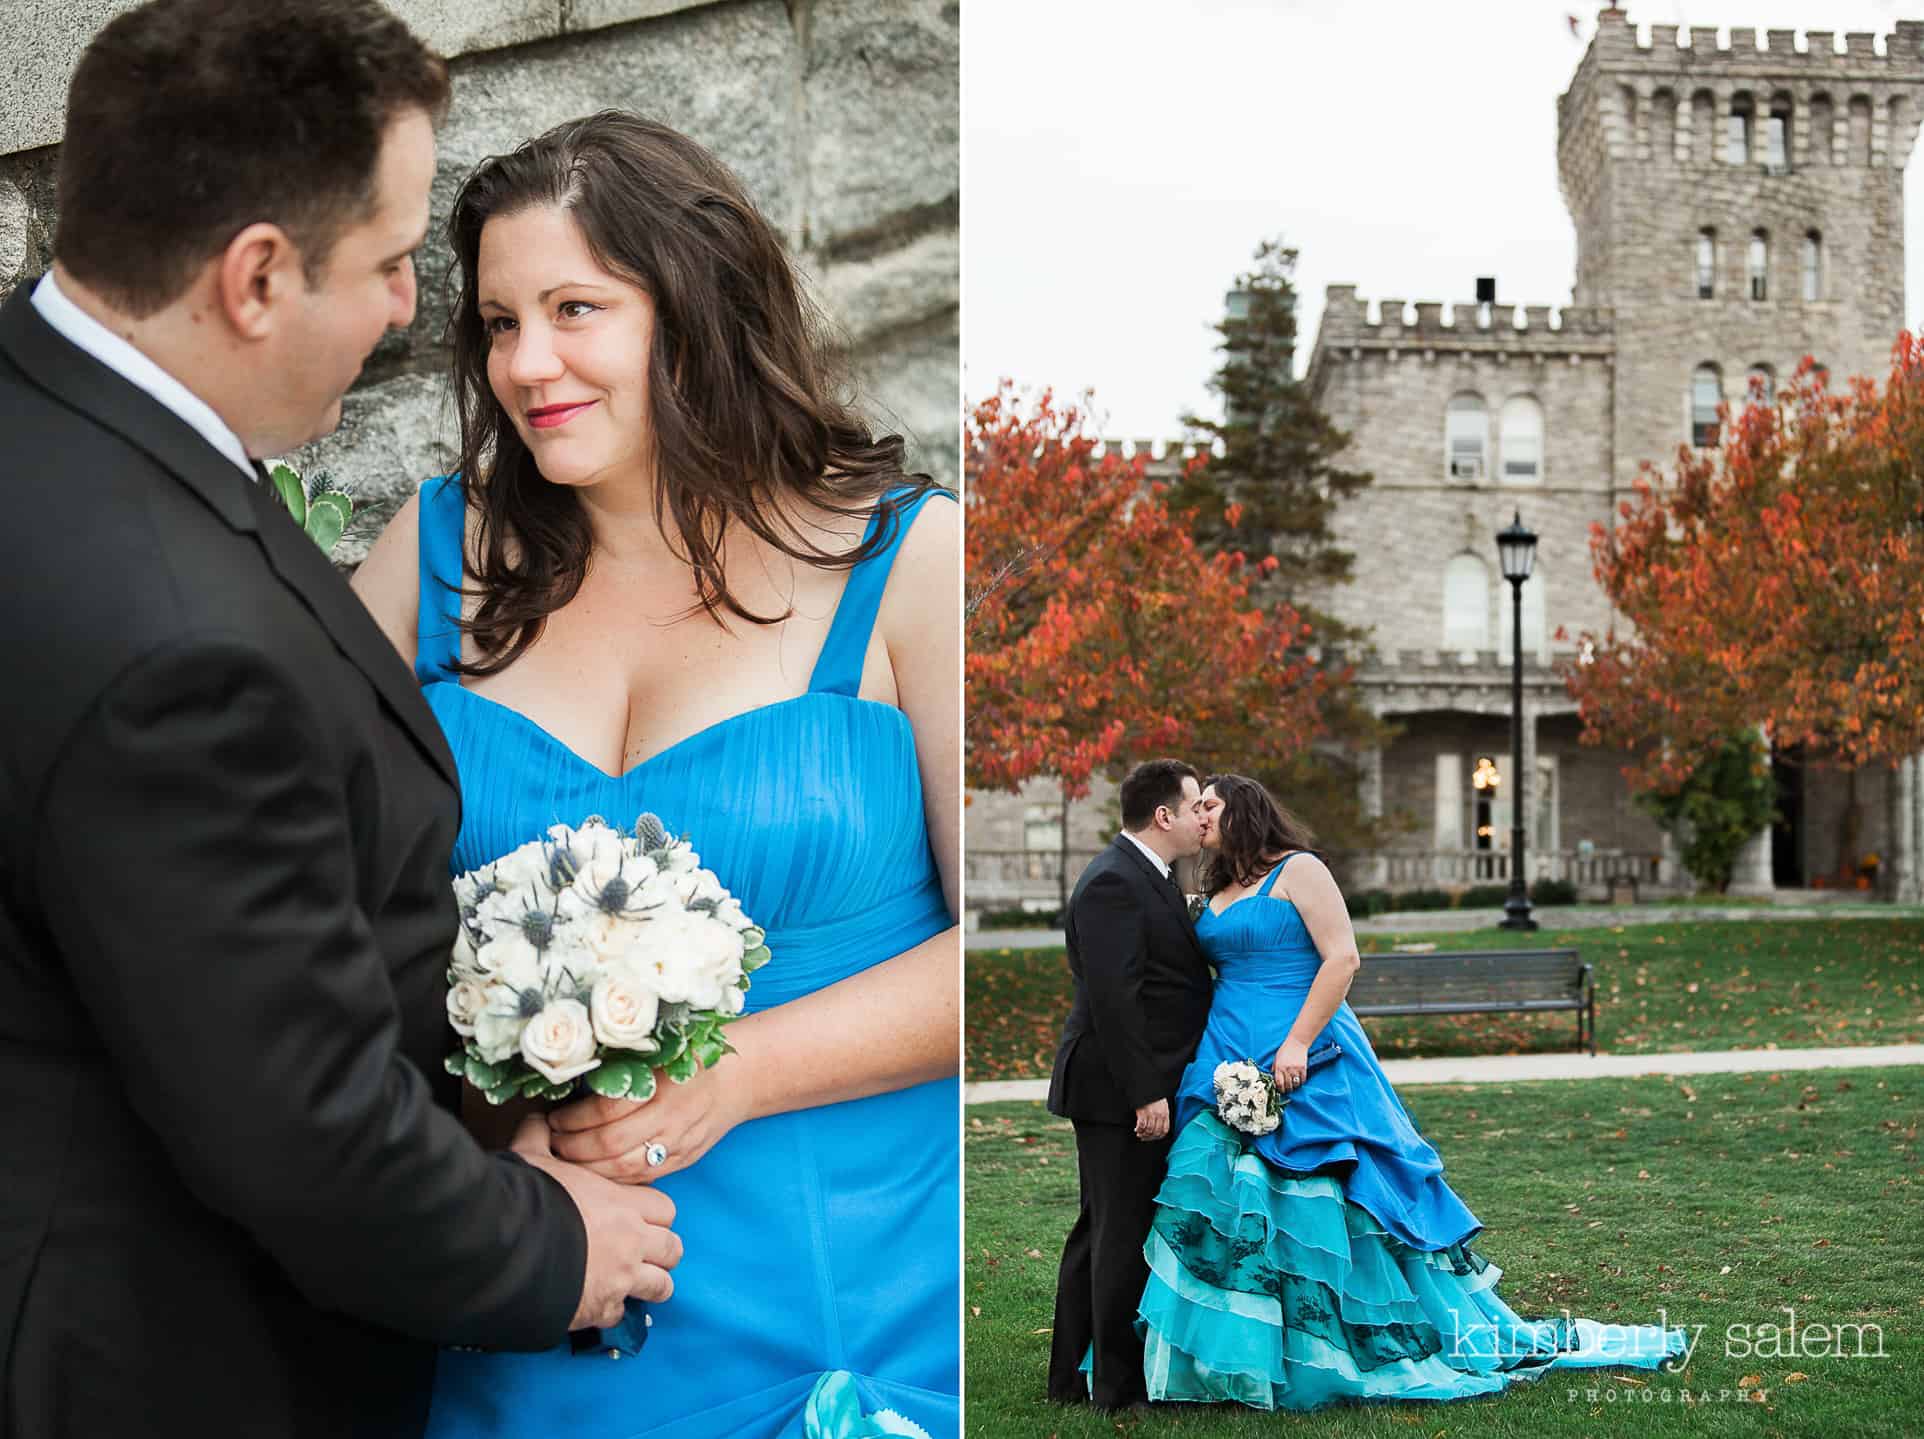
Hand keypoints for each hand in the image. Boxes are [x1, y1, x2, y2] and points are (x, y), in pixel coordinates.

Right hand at [510, 1113, 680, 1330]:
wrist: (506, 1251)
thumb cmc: (526, 1200)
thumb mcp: (532, 1158)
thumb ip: (541, 1137)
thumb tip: (539, 1118)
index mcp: (623, 1204)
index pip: (665, 1209)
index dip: (654, 1213)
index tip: (638, 1216)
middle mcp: (632, 1242)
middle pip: (673, 1248)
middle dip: (662, 1251)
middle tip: (644, 1251)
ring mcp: (621, 1279)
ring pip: (662, 1286)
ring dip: (650, 1283)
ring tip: (634, 1281)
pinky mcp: (601, 1309)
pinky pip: (621, 1313)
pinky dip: (612, 1310)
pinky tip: (597, 1302)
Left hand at [549, 1058, 751, 1183]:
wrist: (740, 1078)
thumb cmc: (694, 1057)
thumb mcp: (660, 1051)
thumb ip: (624, 1067)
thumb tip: (572, 1081)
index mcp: (662, 1086)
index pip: (606, 1111)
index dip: (573, 1118)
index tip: (553, 1117)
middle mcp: (671, 1119)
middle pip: (610, 1144)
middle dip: (573, 1147)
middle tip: (552, 1143)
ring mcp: (678, 1144)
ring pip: (624, 1168)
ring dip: (588, 1168)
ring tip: (567, 1159)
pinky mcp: (683, 1161)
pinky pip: (642, 1177)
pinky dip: (613, 1178)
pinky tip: (595, 1172)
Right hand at [1133, 1098, 1169, 1141]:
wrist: (1147, 1088)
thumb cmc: (1154, 1096)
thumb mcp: (1163, 1105)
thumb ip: (1163, 1116)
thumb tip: (1159, 1127)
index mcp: (1165, 1114)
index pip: (1165, 1130)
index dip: (1159, 1136)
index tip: (1154, 1138)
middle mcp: (1159, 1115)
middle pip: (1156, 1132)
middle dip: (1150, 1137)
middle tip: (1145, 1138)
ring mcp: (1151, 1114)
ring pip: (1148, 1130)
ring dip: (1143, 1134)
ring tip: (1139, 1134)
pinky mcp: (1142, 1112)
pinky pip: (1141, 1125)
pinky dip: (1138, 1129)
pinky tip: (1136, 1129)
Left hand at [1272, 1038, 1309, 1093]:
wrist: (1297, 1042)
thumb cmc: (1285, 1050)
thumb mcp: (1276, 1058)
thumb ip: (1274, 1068)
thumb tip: (1272, 1078)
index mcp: (1279, 1067)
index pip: (1279, 1083)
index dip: (1280, 1089)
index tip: (1281, 1090)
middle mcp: (1287, 1069)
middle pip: (1287, 1085)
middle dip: (1287, 1090)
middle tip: (1287, 1090)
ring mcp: (1296, 1069)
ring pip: (1295, 1084)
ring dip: (1294, 1087)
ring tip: (1293, 1086)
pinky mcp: (1303, 1068)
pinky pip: (1303, 1079)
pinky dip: (1301, 1082)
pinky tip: (1299, 1081)